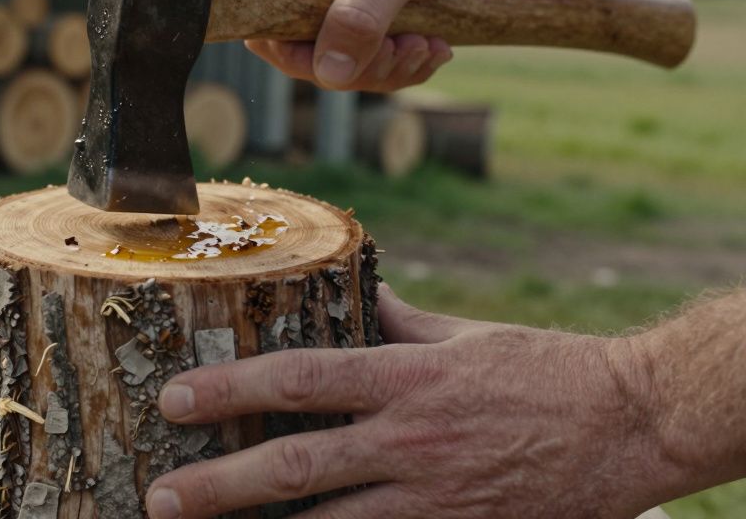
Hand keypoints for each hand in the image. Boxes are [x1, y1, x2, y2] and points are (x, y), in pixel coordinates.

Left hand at [145, 285, 676, 518]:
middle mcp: (412, 440)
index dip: (231, 388)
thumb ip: (402, 321)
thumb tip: (360, 297)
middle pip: (297, 467)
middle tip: (162, 497)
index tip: (176, 399)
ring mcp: (435, 497)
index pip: (300, 379)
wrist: (632, 423)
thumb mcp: (466, 335)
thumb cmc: (545, 368)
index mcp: (407, 377)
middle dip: (220, 486)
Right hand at [249, 0, 510, 90]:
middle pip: (311, 59)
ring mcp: (338, 5)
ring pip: (345, 67)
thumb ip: (358, 18)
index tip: (366, 54)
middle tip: (411, 46)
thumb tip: (329, 74)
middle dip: (366, 66)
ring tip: (430, 44)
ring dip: (392, 67)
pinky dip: (405, 64)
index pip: (271, 33)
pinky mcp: (369, 20)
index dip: (310, 61)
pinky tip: (435, 46)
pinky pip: (372, 63)